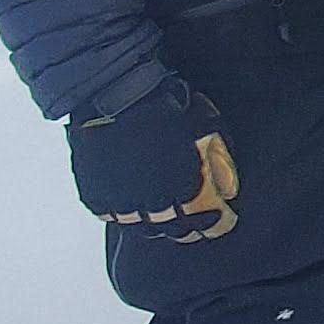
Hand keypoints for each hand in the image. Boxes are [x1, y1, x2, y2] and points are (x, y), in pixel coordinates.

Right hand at [71, 78, 240, 240]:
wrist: (115, 93)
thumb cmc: (167, 105)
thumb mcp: (208, 127)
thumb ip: (220, 160)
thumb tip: (228, 188)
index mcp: (186, 188)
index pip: (206, 221)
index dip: (216, 223)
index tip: (222, 221)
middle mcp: (154, 202)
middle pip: (174, 229)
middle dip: (188, 228)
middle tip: (193, 224)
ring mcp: (121, 201)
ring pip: (141, 226)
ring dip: (155, 224)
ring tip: (163, 217)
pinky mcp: (95, 194)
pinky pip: (110, 214)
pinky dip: (122, 213)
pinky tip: (131, 206)